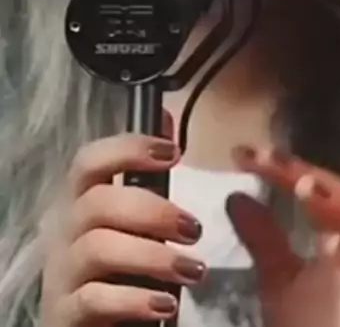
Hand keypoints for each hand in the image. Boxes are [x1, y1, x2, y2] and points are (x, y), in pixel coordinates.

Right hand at [40, 129, 205, 326]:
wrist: (90, 326)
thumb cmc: (115, 267)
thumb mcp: (133, 219)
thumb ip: (148, 173)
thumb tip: (169, 118)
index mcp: (80, 201)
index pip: (89, 160)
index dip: (129, 149)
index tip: (174, 152)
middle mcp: (64, 230)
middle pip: (98, 202)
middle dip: (153, 211)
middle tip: (194, 229)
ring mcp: (60, 273)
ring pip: (98, 248)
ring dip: (153, 256)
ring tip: (193, 271)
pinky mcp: (64, 314)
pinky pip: (95, 299)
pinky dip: (134, 300)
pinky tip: (165, 303)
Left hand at [228, 147, 339, 326]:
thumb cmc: (311, 322)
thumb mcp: (277, 276)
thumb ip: (262, 237)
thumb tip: (235, 196)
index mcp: (338, 230)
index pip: (314, 185)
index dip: (282, 167)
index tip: (244, 155)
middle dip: (308, 176)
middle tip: (273, 161)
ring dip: (336, 207)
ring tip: (304, 188)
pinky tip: (338, 248)